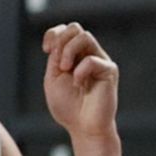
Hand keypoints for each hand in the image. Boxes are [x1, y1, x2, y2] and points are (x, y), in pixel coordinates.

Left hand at [42, 23, 118, 138]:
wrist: (82, 127)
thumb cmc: (68, 107)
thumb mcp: (53, 79)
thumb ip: (54, 59)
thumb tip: (58, 42)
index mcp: (73, 56)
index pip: (65, 30)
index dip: (53, 34)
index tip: (45, 50)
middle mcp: (88, 54)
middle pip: (75, 28)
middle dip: (61, 42)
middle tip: (57, 64)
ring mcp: (100, 61)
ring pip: (85, 36)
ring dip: (69, 51)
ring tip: (64, 69)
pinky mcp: (109, 70)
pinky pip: (92, 60)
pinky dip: (80, 70)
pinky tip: (79, 84)